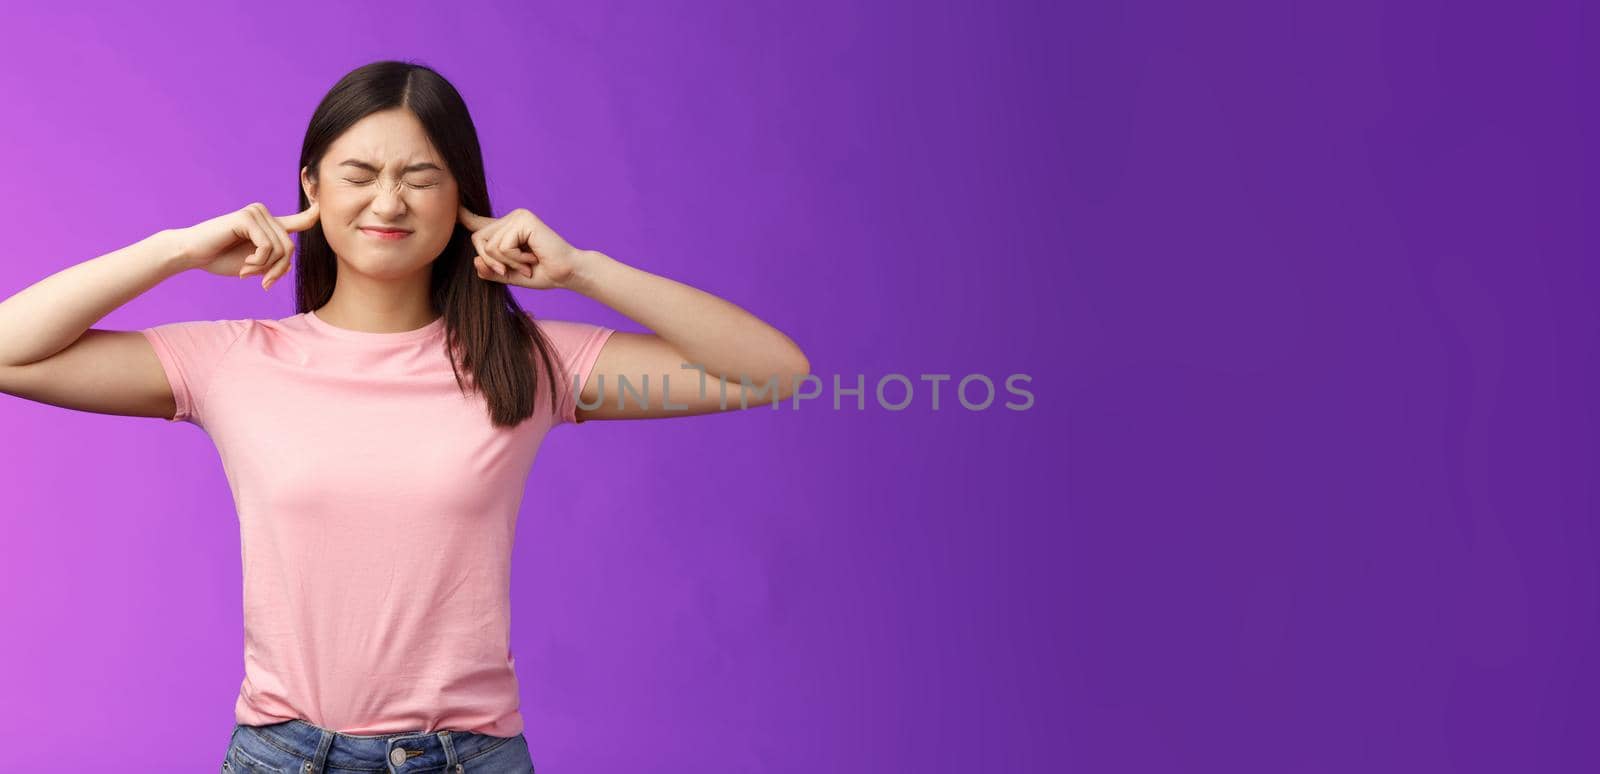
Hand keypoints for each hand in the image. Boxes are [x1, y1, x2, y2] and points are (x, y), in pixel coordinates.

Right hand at [172, 201, 319, 290]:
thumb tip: (290, 264)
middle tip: (263, 282)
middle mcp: (265, 213)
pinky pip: (267, 246)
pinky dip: (258, 262)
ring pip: (281, 249)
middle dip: (278, 271)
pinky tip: (244, 266)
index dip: (316, 214)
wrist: (192, 255)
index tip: (328, 205)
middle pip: (291, 248)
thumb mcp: (256, 263)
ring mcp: (256, 212)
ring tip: (247, 272)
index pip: (301, 219)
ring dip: (265, 269)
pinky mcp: (247, 217)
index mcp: (269, 223)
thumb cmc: (222, 259)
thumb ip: (274, 261)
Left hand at [458, 205, 586, 289]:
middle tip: (516, 270)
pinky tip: (532, 259)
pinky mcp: (523, 220)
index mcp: (507, 228)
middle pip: (478, 239)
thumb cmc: (543, 273)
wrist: (567, 273)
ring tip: (527, 265)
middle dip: (491, 261)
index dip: (464, 216)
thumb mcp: (510, 275)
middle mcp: (511, 218)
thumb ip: (491, 269)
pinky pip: (502, 246)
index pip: (479, 222)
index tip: (453, 207)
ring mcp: (517, 216)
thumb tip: (475, 261)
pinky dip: (515, 259)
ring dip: (507, 262)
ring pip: (489, 245)